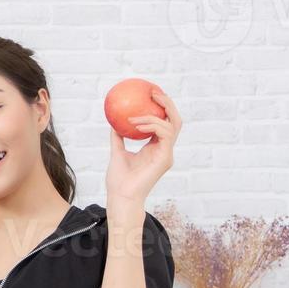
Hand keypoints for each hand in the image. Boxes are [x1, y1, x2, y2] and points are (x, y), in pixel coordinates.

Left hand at [106, 86, 180, 209]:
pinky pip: (164, 134)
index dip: (161, 107)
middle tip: (154, 91)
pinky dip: (152, 126)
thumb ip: (118, 137)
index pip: (163, 123)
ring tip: (140, 110)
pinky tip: (137, 123)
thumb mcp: (117, 153)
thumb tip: (114, 121)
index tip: (150, 94)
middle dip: (167, 103)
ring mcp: (167, 154)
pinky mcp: (166, 158)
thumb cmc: (118, 180)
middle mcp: (164, 149)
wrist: (121, 196)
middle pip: (174, 120)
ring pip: (172, 125)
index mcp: (155, 147)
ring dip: (154, 115)